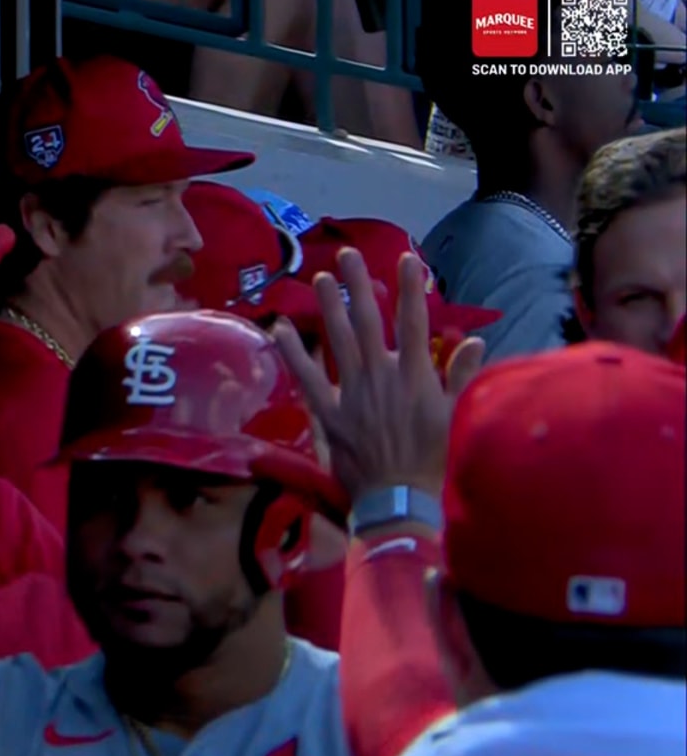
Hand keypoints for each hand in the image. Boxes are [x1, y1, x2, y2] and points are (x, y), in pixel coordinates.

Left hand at [271, 249, 484, 503]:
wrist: (401, 499)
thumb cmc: (434, 460)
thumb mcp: (456, 416)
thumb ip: (462, 376)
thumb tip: (474, 341)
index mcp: (416, 376)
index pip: (415, 322)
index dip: (411, 288)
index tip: (407, 258)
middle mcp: (382, 377)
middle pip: (369, 322)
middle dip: (359, 286)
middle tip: (347, 256)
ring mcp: (353, 394)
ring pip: (339, 342)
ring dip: (329, 308)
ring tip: (319, 278)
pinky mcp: (330, 414)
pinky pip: (308, 379)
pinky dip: (293, 354)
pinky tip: (281, 330)